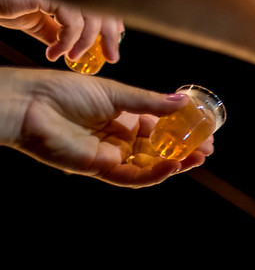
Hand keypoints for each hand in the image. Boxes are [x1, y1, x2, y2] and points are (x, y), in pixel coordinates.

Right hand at [0, 0, 122, 63]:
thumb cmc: (5, 4)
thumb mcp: (37, 22)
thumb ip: (58, 32)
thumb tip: (76, 46)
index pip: (101, 4)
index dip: (113, 23)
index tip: (115, 42)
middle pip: (103, 8)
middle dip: (110, 35)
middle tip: (111, 57)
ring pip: (90, 17)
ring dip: (84, 43)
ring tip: (73, 57)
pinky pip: (71, 21)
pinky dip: (67, 41)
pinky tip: (55, 51)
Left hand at [0, 69, 211, 185]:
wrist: (31, 105)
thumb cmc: (65, 92)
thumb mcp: (116, 93)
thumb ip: (149, 102)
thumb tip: (182, 101)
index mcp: (120, 115)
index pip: (157, 126)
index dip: (180, 129)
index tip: (203, 128)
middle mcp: (117, 137)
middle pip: (157, 148)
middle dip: (184, 148)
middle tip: (208, 147)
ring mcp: (110, 155)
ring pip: (149, 164)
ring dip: (176, 163)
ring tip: (199, 157)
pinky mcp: (101, 169)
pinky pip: (133, 177)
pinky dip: (155, 174)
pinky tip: (174, 166)